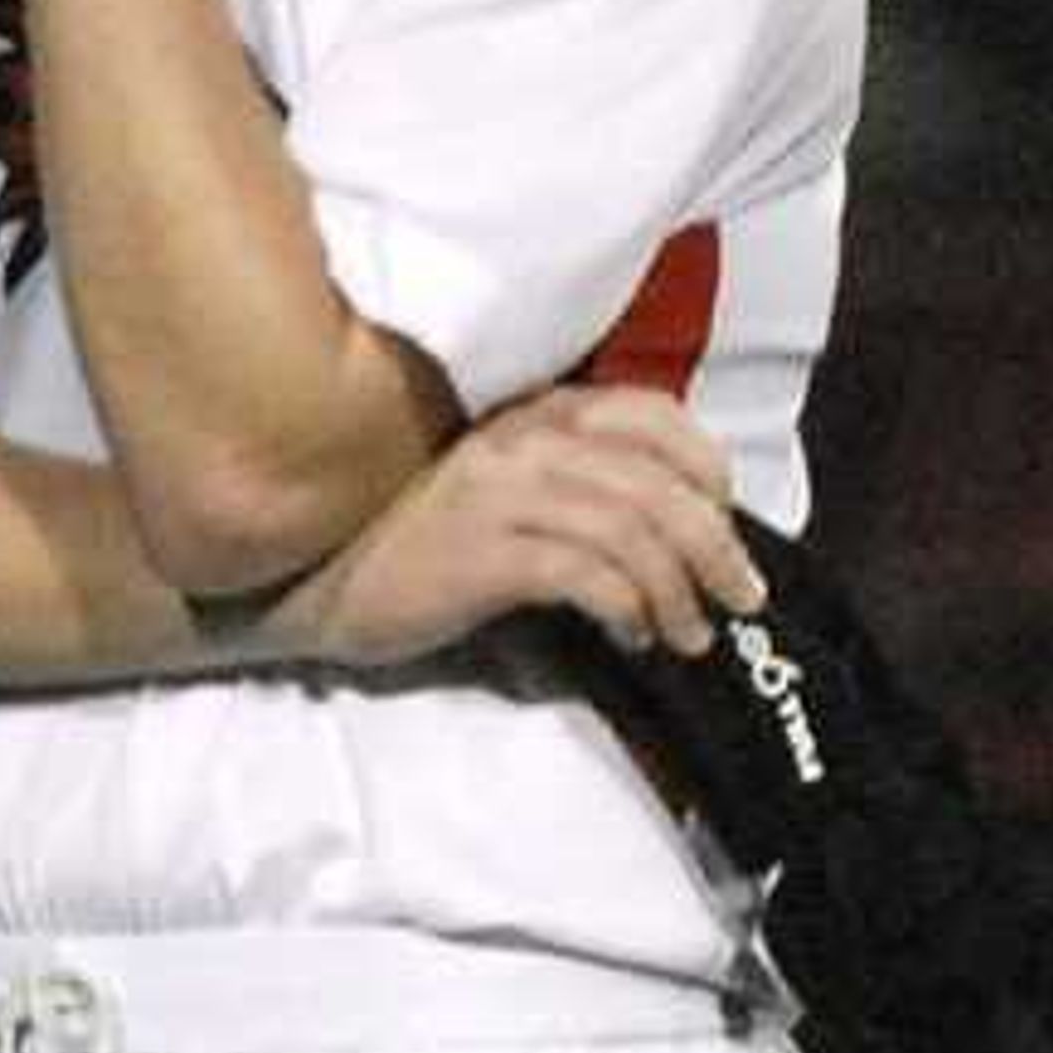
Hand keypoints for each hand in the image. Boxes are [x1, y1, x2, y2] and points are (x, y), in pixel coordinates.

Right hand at [283, 387, 767, 671]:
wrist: (311, 578)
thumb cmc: (411, 544)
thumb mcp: (498, 494)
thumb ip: (568, 490)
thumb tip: (663, 534)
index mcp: (532, 414)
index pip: (650, 414)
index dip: (706, 466)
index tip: (726, 519)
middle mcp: (522, 440)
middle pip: (657, 482)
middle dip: (715, 546)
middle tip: (741, 599)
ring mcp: (501, 493)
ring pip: (632, 532)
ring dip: (678, 591)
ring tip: (692, 635)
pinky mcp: (482, 553)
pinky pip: (587, 575)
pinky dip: (628, 609)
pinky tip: (633, 638)